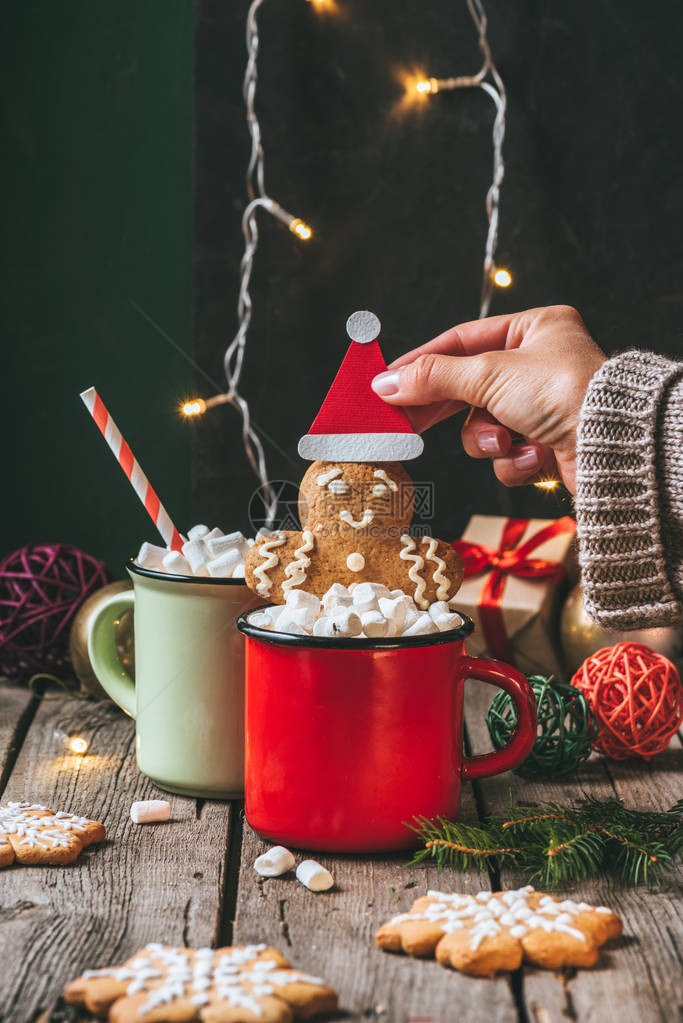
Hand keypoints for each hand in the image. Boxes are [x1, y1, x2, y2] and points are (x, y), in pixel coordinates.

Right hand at [370, 305, 605, 493]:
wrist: (610, 447)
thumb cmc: (564, 393)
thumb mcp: (489, 375)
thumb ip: (434, 377)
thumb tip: (386, 382)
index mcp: (535, 328)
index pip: (462, 340)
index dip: (423, 362)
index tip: (388, 382)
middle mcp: (540, 363)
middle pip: (470, 386)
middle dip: (447, 409)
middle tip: (405, 422)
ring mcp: (543, 404)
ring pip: (485, 425)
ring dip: (489, 440)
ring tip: (506, 442)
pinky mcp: (547, 441)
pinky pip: (507, 451)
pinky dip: (513, 459)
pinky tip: (533, 456)